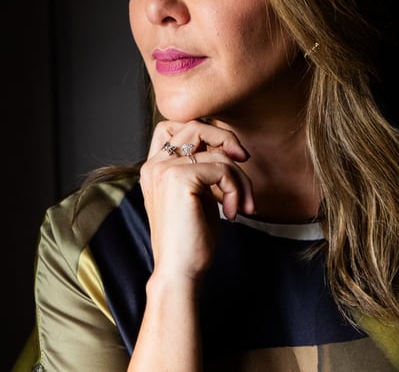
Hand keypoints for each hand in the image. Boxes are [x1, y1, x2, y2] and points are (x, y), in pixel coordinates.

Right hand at [139, 120, 254, 283]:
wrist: (180, 273)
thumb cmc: (191, 241)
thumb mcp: (197, 196)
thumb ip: (203, 169)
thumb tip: (229, 146)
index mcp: (154, 168)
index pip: (174, 126)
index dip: (205, 131)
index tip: (230, 154)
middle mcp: (154, 164)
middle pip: (196, 126)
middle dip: (227, 141)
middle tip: (245, 161)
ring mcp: (164, 169)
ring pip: (215, 150)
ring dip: (239, 177)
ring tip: (242, 205)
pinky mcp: (178, 178)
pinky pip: (222, 168)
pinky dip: (236, 190)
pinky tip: (232, 214)